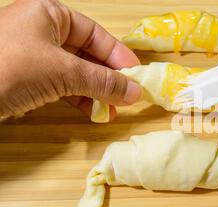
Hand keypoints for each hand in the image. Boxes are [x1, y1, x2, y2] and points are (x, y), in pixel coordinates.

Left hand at [0, 0, 140, 119]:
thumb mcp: (63, 72)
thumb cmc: (9, 67)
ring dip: (96, 92)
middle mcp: (41, 31)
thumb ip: (102, 81)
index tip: (137, 76)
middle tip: (127, 97)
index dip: (118, 55)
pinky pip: (60, 86)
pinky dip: (78, 99)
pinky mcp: (24, 79)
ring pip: (75, 73)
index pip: (95, 34)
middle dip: (108, 78)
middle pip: (87, 54)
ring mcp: (32, 56)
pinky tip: (92, 112)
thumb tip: (135, 92)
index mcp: (49, 14)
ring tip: (112, 111)